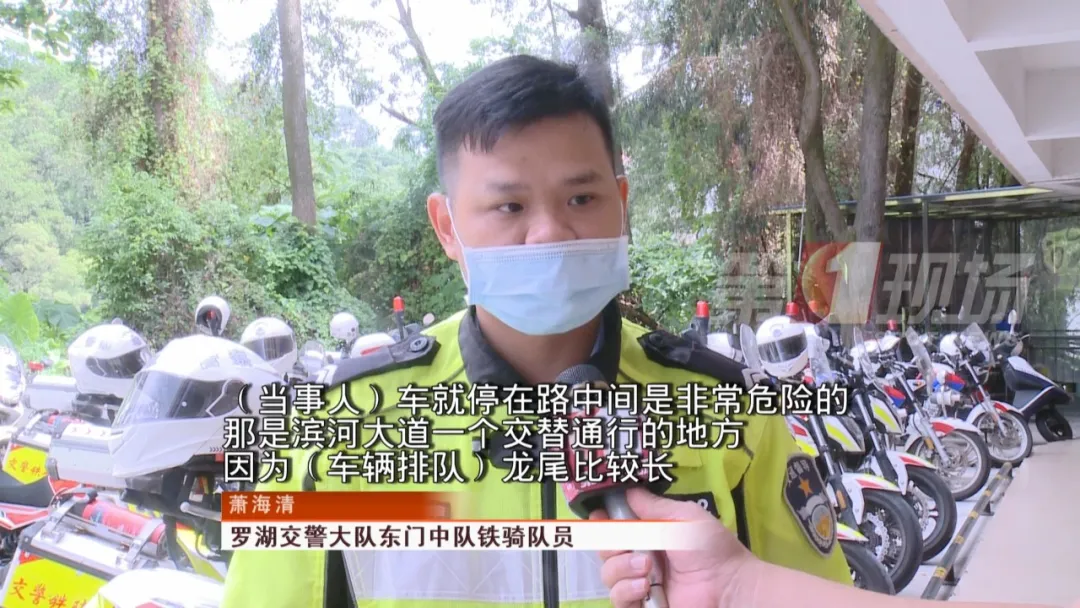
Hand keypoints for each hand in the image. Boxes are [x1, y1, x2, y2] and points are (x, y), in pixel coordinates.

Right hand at [590, 487, 759, 607]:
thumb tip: (627, 490)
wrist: (729, 586)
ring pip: (607, 575)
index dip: (603, 522)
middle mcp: (640, 557)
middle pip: (605, 549)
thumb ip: (653, 506)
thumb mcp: (683, 517)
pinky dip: (625, 590)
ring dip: (622, 568)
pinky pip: (617, 600)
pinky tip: (644, 586)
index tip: (599, 516)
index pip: (615, 527)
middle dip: (612, 544)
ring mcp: (640, 583)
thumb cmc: (710, 548)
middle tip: (633, 546)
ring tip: (648, 569)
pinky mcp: (641, 605)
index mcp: (649, 534)